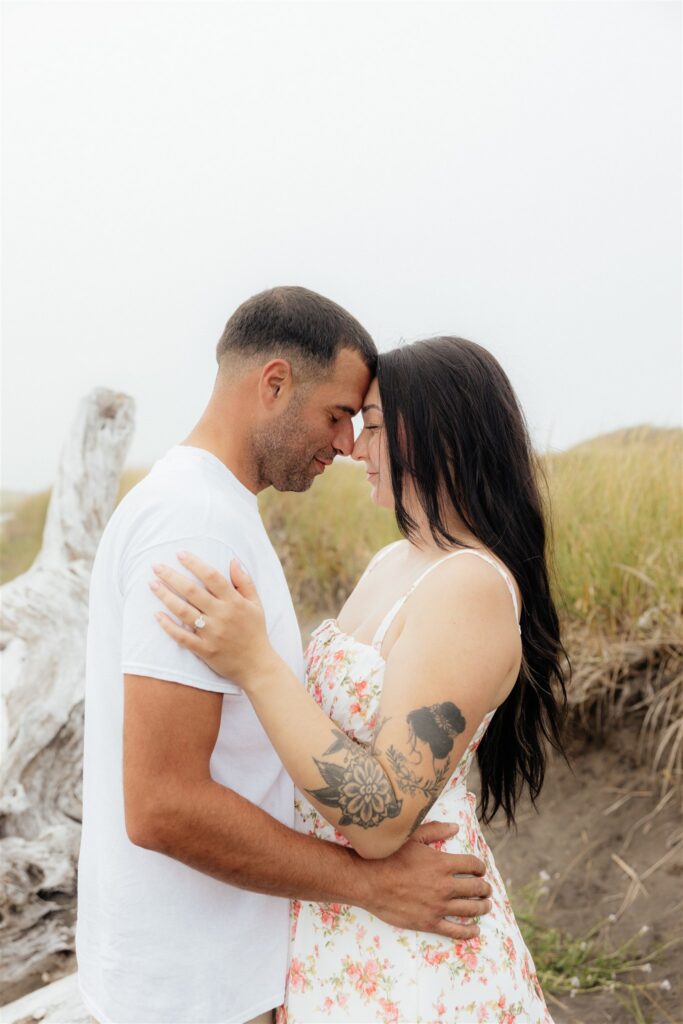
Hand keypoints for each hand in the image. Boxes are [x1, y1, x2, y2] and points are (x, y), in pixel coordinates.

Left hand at [150, 552, 277, 687]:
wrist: (257, 666)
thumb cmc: (255, 631)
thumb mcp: (256, 604)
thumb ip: (244, 582)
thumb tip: (232, 560)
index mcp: (234, 602)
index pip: (212, 576)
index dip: (195, 563)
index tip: (179, 553)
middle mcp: (222, 615)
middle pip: (192, 591)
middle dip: (172, 576)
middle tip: (156, 566)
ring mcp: (212, 633)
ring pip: (183, 611)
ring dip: (165, 596)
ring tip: (152, 584)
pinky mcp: (204, 650)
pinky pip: (182, 637)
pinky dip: (168, 626)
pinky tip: (156, 615)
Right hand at [360, 822, 491, 939]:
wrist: (369, 882)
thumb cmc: (389, 856)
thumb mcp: (412, 837)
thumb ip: (435, 830)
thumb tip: (455, 827)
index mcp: (443, 863)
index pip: (473, 865)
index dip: (480, 866)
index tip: (480, 869)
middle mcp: (445, 886)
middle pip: (476, 888)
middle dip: (485, 888)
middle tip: (487, 889)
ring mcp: (438, 906)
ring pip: (470, 909)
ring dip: (482, 907)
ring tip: (486, 906)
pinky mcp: (429, 923)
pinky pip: (456, 930)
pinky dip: (468, 931)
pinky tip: (475, 930)